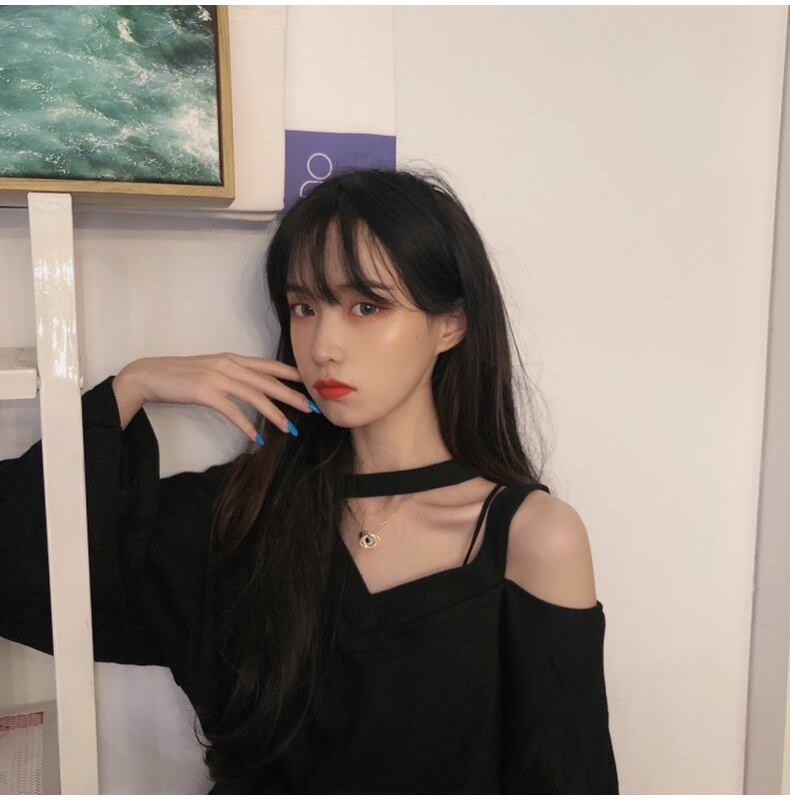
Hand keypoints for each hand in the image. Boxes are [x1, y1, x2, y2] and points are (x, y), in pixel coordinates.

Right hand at [117, 353, 316, 443]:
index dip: (290, 374)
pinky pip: (232, 411)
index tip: (308, 383)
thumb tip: (252, 387)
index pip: (268, 365)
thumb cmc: (180, 376)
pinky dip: (246, 425)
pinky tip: (256, 437)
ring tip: (289, 429)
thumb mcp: (211, 369)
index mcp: (231, 358)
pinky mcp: (205, 392)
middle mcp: (228, 365)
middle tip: (311, 408)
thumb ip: (231, 375)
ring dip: (274, 414)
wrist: (149, 375)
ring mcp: (217, 377)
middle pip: (268, 381)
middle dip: (292, 396)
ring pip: (255, 396)